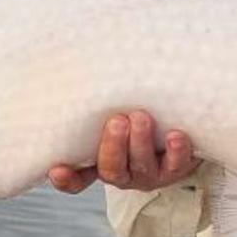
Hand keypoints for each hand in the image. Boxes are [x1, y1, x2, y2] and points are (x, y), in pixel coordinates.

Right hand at [48, 111, 198, 193]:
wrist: (180, 127)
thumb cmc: (136, 113)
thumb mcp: (115, 111)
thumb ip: (100, 101)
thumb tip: (88, 57)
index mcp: (100, 161)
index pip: (77, 178)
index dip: (66, 178)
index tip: (56, 169)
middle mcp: (122, 171)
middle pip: (111, 169)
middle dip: (113, 146)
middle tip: (117, 120)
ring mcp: (149, 172)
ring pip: (141, 165)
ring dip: (140, 142)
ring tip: (141, 116)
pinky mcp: (176, 169)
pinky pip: (176, 164)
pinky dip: (176, 151)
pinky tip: (175, 135)